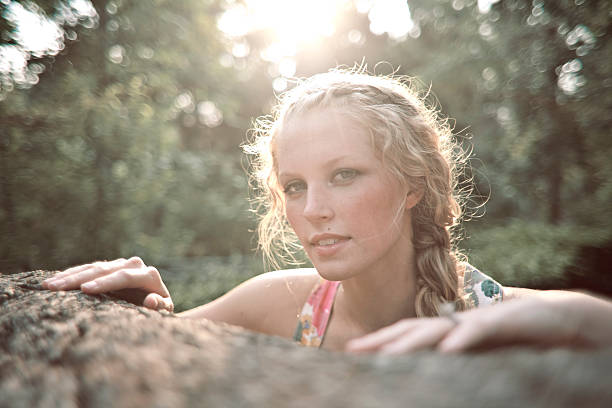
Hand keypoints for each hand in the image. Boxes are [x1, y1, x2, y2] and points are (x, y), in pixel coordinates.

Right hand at [42, 257, 173, 311]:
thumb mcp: (165, 310)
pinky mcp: (109, 266)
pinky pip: (88, 268)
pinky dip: (71, 273)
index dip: (105, 283)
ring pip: (93, 267)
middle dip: (79, 278)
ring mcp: (120, 263)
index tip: (86, 290)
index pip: (124, 276)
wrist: (158, 299)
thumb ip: (160, 306)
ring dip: (70, 275)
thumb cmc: (160, 308)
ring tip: (49, 285)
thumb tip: (151, 300)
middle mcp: (133, 264)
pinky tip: (55, 280)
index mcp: (148, 275)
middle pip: (104, 270)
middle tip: (57, 287)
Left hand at [346, 293, 611, 353]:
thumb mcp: (476, 349)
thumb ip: (452, 352)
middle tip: (354, 351)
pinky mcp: (504, 320)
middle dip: (382, 341)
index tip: (352, 351)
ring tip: (386, 355)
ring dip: (411, 343)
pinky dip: (463, 338)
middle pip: (412, 329)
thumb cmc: (514, 334)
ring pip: (439, 329)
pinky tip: (447, 350)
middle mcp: (456, 322)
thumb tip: (431, 361)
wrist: (554, 315)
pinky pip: (480, 330)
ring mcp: (477, 319)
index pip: (408, 333)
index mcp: (448, 329)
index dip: (380, 341)